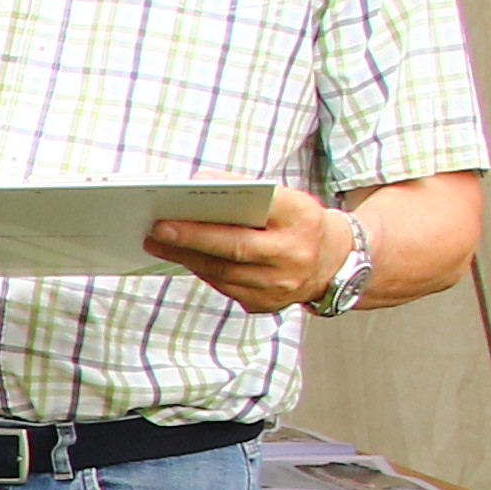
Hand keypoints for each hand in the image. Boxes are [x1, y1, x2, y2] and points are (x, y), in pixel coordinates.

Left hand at [145, 182, 348, 314]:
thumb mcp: (287, 200)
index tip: (177, 208)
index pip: (256, 213)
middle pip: (235, 249)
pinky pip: (226, 288)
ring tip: (159, 243)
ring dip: (188, 257)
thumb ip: (249, 193)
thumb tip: (198, 185)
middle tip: (156, 230)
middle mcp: (294, 255)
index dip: (216, 213)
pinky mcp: (268, 304)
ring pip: (225, 273)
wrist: (333, 262)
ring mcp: (282, 285)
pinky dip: (203, 271)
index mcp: (302, 219)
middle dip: (191, 239)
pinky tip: (183, 258)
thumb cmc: (299, 223)